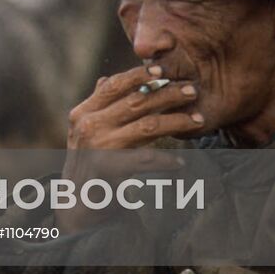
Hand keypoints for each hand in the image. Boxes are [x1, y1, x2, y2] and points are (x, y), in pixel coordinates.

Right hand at [58, 66, 201, 230]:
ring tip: (197, 120)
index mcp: (83, 112)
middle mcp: (89, 125)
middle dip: (167, 94)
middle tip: (192, 91)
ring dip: (176, 121)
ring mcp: (98, 146)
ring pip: (147, 126)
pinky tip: (180, 162)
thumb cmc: (86, 164)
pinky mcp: (110, 168)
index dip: (139, 76)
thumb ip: (97, 106)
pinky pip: (147, 160)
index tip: (163, 70)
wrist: (76, 204)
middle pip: (136, 102)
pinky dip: (166, 161)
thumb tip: (105, 79)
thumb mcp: (85, 132)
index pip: (114, 86)